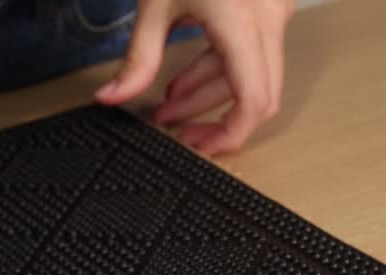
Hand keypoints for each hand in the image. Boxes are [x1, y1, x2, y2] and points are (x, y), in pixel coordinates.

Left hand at [95, 0, 293, 155]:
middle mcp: (267, 19)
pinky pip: (249, 54)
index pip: (254, 100)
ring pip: (251, 76)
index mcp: (242, 21)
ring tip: (168, 109)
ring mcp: (271, 13)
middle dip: (217, 121)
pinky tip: (182, 81)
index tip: (203, 148)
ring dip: (210, 97)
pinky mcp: (265, 8)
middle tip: (183, 138)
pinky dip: (218, 71)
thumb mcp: (154, 3)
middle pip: (258, 96)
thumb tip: (114, 96)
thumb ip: (137, 58)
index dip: (232, 134)